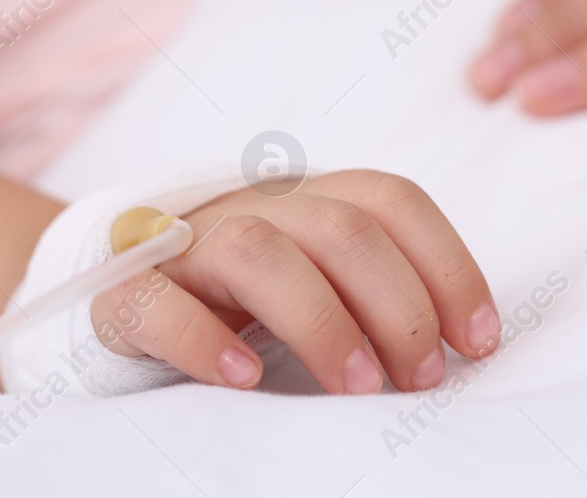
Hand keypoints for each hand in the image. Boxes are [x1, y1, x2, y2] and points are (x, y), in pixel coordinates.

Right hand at [91, 171, 498, 393]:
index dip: (446, 265)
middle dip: (398, 306)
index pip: (389, 200)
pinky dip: (202, 339)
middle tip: (421, 380)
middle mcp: (248, 209)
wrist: (108, 288)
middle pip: (339, 227)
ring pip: (256, 250)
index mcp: (302, 200)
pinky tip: (242, 378)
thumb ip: (369, 291)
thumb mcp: (309, 279)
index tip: (478, 342)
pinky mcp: (122, 293)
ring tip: (356, 386)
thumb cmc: (233, 300)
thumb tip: (464, 346)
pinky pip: (156, 301)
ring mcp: (184, 246)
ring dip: (320, 319)